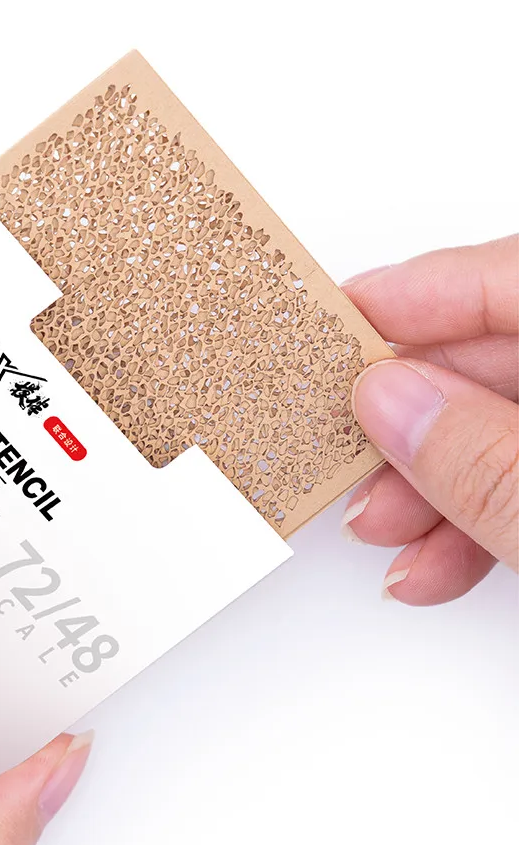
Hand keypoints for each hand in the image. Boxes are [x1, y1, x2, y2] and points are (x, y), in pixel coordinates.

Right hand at [342, 235, 517, 603]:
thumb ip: (486, 463)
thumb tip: (393, 403)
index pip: (516, 280)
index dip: (424, 293)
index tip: (343, 318)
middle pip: (509, 356)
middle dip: (419, 416)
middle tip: (347, 449)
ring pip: (517, 425)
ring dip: (442, 481)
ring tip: (384, 530)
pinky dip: (491, 518)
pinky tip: (438, 564)